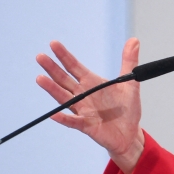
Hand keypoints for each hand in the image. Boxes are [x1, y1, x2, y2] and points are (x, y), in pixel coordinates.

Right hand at [36, 38, 144, 173]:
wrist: (130, 134)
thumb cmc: (127, 109)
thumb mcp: (130, 83)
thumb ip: (129, 62)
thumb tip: (134, 40)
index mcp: (92, 83)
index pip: (74, 67)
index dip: (64, 56)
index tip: (53, 43)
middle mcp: (84, 95)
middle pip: (64, 80)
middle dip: (52, 68)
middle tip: (40, 57)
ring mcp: (83, 111)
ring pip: (64, 98)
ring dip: (52, 89)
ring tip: (40, 78)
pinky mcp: (86, 126)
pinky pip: (73, 122)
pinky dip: (63, 119)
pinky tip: (54, 114)